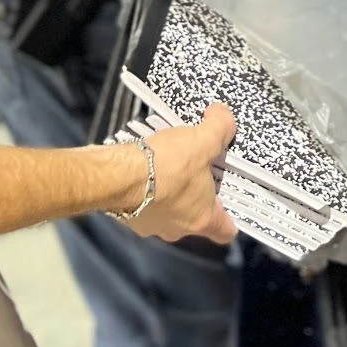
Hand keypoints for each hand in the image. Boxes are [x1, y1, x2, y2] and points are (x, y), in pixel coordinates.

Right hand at [127, 105, 237, 245]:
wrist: (118, 175)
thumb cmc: (167, 166)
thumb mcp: (202, 140)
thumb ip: (220, 127)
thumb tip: (223, 115)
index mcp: (202, 218)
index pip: (225, 231)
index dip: (229, 217)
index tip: (227, 201)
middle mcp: (177, 229)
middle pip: (194, 218)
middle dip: (195, 195)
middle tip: (196, 170)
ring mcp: (150, 225)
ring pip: (166, 211)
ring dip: (167, 192)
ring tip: (167, 164)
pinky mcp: (127, 217)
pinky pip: (142, 204)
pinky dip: (144, 189)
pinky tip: (144, 167)